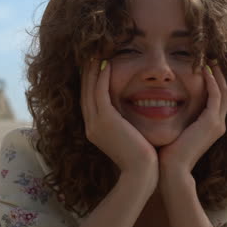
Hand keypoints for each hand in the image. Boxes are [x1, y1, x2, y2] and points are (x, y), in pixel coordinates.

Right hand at [80, 58, 158, 187]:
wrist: (142, 173)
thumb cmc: (141, 158)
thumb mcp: (128, 138)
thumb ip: (124, 124)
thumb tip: (131, 114)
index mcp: (95, 130)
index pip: (90, 101)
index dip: (90, 83)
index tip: (94, 67)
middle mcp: (91, 125)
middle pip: (85, 92)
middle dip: (87, 73)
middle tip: (90, 54)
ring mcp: (95, 123)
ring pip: (89, 90)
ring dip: (92, 70)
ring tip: (95, 53)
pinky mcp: (104, 120)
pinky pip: (100, 92)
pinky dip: (101, 77)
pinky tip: (106, 63)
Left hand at [158, 60, 226, 176]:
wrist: (171, 170)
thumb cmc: (166, 153)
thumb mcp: (173, 131)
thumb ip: (173, 118)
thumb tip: (158, 104)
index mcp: (209, 126)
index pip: (215, 98)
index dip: (213, 82)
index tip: (203, 66)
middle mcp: (217, 124)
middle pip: (224, 92)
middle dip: (218, 74)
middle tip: (211, 58)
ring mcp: (217, 124)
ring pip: (223, 92)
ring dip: (217, 74)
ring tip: (210, 59)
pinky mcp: (211, 123)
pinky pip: (215, 97)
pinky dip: (212, 82)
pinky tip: (204, 71)